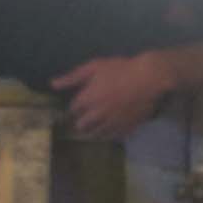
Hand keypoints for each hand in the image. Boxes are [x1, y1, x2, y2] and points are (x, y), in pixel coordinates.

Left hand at [52, 49, 184, 137]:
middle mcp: (95, 116)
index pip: (73, 109)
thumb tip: (52, 84)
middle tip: (90, 113)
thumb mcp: (95, 67)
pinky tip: (113, 125)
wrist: (150, 78)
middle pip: (81, 125)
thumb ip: (73, 77)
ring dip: (94, 129)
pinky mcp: (124, 128)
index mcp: (86, 100)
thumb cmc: (121, 69)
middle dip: (82, 120)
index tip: (83, 101)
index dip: (77, 105)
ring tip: (99, 122)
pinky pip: (112, 136)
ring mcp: (110, 124)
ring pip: (96, 134)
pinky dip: (110, 133)